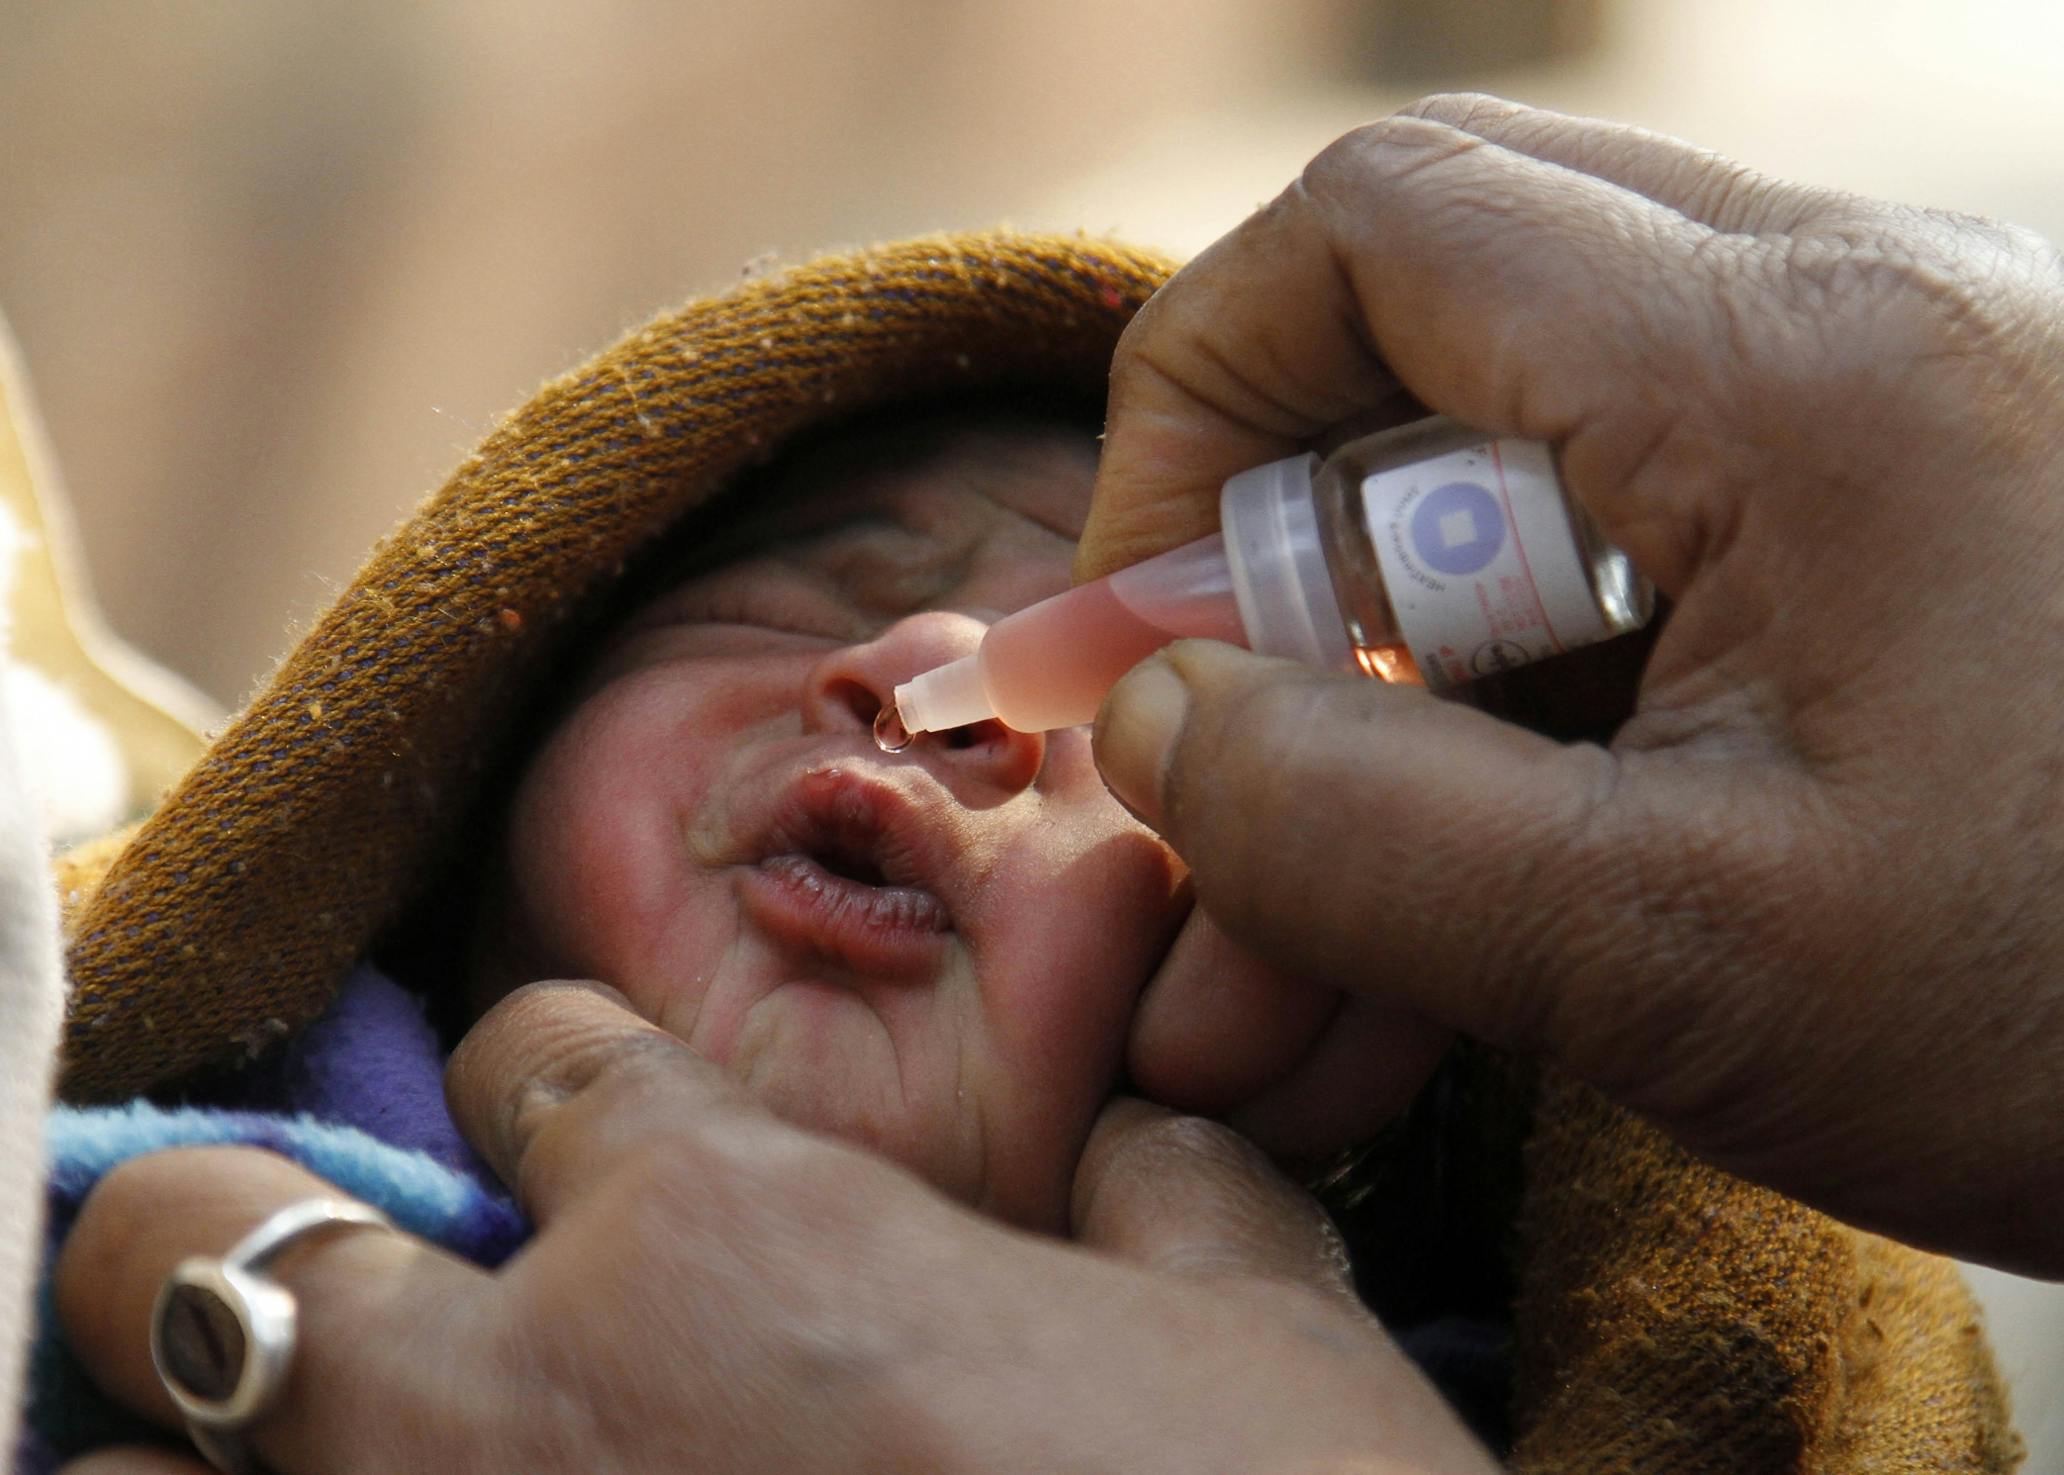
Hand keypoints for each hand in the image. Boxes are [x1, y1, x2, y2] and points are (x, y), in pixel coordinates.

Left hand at [56, 981, 1494, 1474]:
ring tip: (337, 1469)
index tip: (593, 1142)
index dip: (560, 1087)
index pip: (536, 1058)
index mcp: (728, 1232)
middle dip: (235, 1229)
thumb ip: (1174, 1197)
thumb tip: (1147, 1145)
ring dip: (215, 1451)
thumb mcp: (1271, 1342)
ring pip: (139, 1474)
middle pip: (204, 1232)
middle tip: (341, 1290)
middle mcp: (520, 1399)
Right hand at [1079, 94, 2063, 1295]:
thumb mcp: (1659, 961)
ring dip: (1406, 592)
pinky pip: (1641, 468)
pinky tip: (1518, 799)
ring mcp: (1906, 364)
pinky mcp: (1919, 459)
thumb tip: (1142, 726)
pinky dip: (1526, 622)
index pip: (1374, 226)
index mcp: (1801, 366)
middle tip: (1250, 714)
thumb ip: (1345, 831)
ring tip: (1384, 816)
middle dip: (1292, 503)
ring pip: (1527, 383)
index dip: (1197, 403)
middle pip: (1438, 277)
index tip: (1151, 618)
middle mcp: (1864, 298)